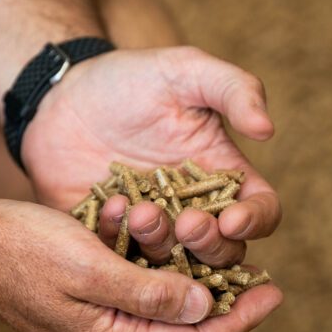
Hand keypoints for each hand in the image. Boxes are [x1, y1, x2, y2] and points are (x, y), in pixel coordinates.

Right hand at [0, 199, 280, 331]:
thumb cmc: (21, 249)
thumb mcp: (90, 267)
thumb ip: (148, 294)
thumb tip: (202, 308)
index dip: (238, 319)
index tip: (273, 292)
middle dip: (223, 314)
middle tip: (257, 285)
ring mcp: (86, 331)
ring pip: (157, 324)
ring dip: (188, 296)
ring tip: (219, 267)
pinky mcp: (76, 310)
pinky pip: (130, 304)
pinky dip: (153, 281)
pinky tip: (162, 251)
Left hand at [21, 46, 281, 267]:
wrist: (63, 94)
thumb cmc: (132, 78)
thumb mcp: (186, 69)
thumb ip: (233, 89)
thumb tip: (267, 129)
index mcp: (223, 174)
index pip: (260, 210)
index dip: (255, 221)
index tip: (232, 220)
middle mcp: (192, 209)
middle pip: (223, 250)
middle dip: (210, 245)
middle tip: (187, 224)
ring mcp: (150, 229)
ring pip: (173, 262)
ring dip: (163, 245)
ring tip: (142, 212)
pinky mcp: (108, 237)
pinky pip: (120, 257)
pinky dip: (119, 243)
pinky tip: (111, 210)